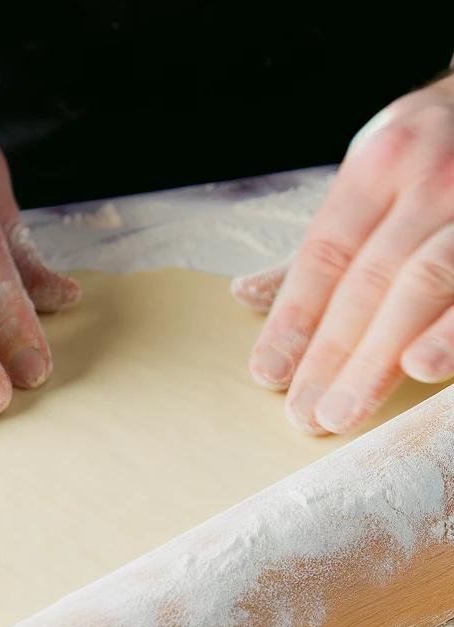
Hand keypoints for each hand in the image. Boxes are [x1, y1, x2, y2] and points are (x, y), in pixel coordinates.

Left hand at [235, 75, 453, 434]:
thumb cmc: (432, 160)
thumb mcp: (372, 181)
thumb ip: (319, 248)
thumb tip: (244, 295)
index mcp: (380, 164)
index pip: (325, 253)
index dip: (293, 318)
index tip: (268, 373)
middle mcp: (433, 178)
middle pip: (369, 280)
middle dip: (332, 354)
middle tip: (304, 416)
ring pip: (425, 285)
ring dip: (380, 356)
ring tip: (345, 411)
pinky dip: (451, 330)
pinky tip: (425, 368)